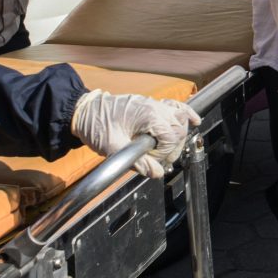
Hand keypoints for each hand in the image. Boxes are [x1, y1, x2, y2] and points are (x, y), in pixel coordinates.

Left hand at [71, 90, 201, 177]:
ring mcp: (154, 104)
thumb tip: (157, 173)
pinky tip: (194, 120)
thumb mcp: (112, 148)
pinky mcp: (151, 106)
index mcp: (148, 114)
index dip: (166, 152)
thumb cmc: (96, 126)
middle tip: (159, 160)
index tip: (153, 161)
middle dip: (173, 146)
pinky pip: (174, 107)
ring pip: (180, 117)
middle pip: (180, 127)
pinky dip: (185, 114)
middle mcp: (155, 107)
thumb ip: (137, 162)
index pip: (172, 135)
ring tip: (172, 149)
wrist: (84, 112)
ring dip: (180, 133)